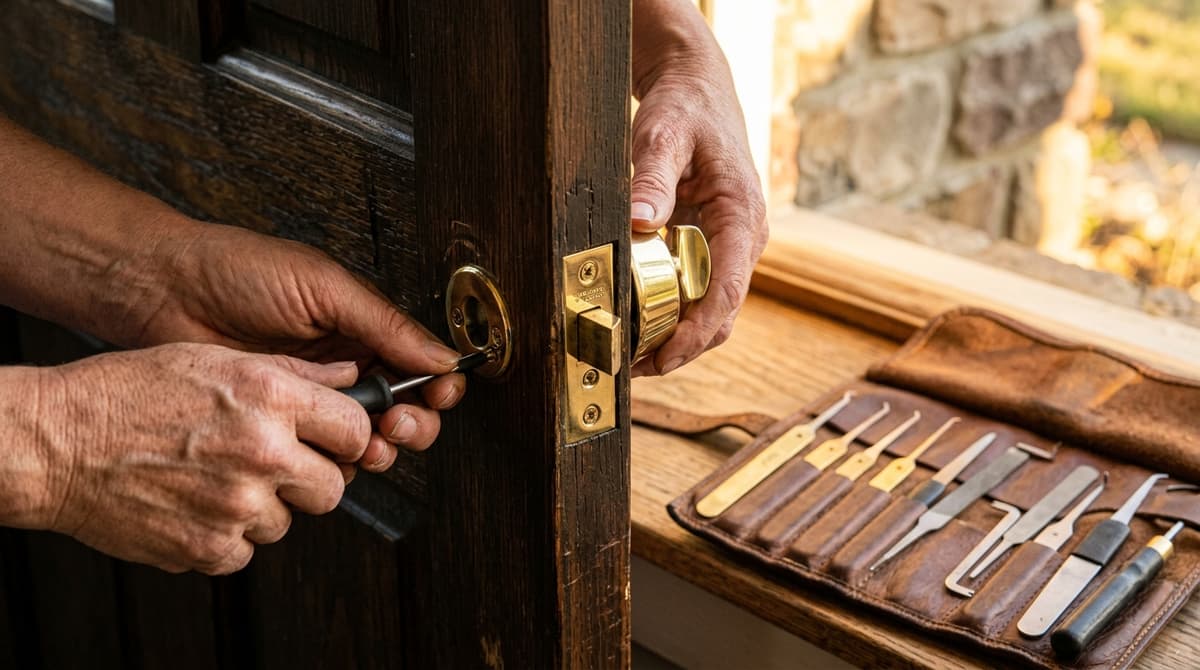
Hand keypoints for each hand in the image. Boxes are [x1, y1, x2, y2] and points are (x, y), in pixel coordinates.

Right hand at [38, 343, 369, 573]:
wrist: (58, 443)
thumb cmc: (127, 393)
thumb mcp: (213, 358)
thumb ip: (291, 371)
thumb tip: (348, 374)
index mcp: (268, 397)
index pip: (355, 428)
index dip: (347, 437)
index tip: (334, 440)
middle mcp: (261, 452)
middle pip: (334, 487)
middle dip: (311, 479)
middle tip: (275, 466)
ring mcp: (236, 505)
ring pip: (288, 522)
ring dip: (263, 508)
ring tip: (216, 478)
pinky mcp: (209, 547)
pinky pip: (246, 551)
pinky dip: (226, 536)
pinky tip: (195, 504)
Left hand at [135, 222, 462, 463]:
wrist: (163, 291)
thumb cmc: (238, 271)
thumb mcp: (323, 287)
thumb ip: (385, 325)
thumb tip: (444, 356)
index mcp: (363, 328)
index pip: (420, 366)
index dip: (437, 386)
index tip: (438, 395)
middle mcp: (345, 367)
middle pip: (405, 410)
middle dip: (413, 424)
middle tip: (395, 425)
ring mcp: (311, 399)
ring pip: (366, 438)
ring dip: (377, 447)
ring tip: (365, 444)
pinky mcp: (278, 426)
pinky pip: (319, 453)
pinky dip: (333, 461)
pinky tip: (326, 453)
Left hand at [630, 0, 767, 375]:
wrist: (696, 91)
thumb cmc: (685, 109)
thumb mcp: (664, 134)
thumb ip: (652, 176)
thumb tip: (639, 220)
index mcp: (742, 215)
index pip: (727, 289)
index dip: (697, 330)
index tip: (664, 356)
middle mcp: (743, 240)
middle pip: (721, 314)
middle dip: (682, 347)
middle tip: (634, 367)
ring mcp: (728, 248)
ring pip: (710, 310)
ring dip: (675, 338)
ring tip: (630, 357)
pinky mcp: (710, 249)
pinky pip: (695, 294)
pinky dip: (670, 316)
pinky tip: (636, 325)